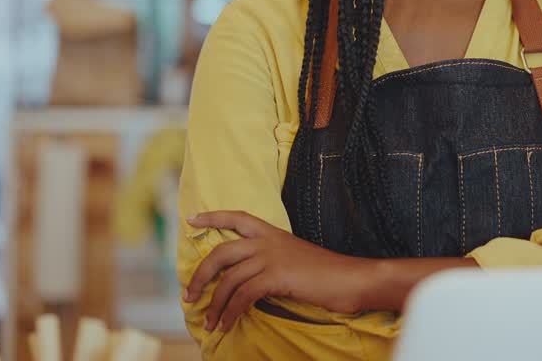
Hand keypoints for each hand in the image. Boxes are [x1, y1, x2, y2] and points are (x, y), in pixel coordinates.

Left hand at [184, 211, 371, 330]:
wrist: (351, 279)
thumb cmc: (326, 275)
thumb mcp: (294, 259)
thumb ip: (271, 263)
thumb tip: (247, 282)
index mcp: (273, 233)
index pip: (237, 217)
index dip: (212, 217)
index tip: (191, 219)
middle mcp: (269, 241)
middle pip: (221, 252)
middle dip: (200, 275)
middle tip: (189, 295)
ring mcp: (272, 257)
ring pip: (229, 279)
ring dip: (215, 304)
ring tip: (210, 322)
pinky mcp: (277, 276)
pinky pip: (243, 295)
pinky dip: (231, 313)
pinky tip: (228, 325)